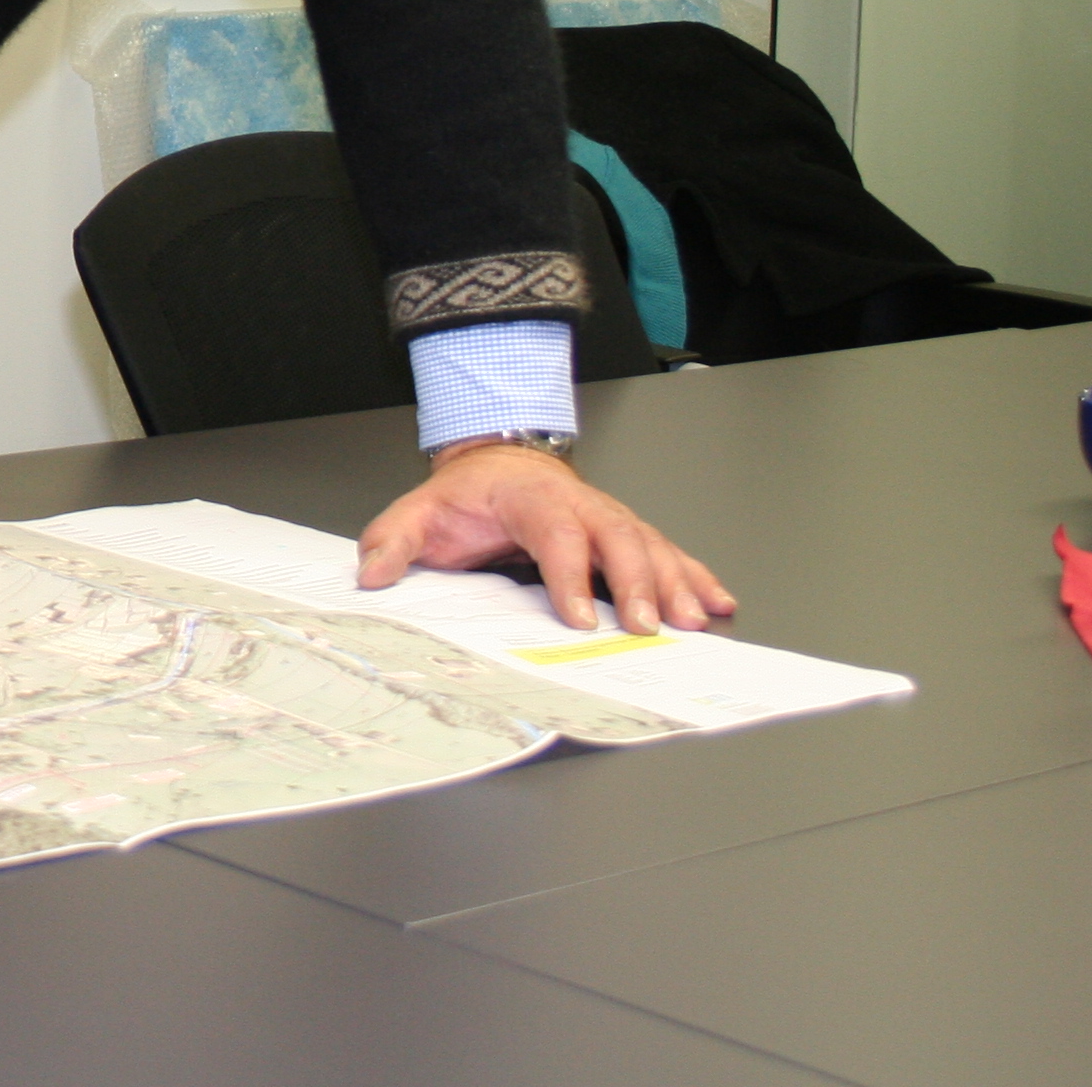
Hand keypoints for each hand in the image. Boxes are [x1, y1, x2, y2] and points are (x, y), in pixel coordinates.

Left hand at [355, 443, 735, 634]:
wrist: (497, 462)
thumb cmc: (465, 498)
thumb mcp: (418, 513)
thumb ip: (392, 541)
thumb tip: (372, 573)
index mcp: (529, 498)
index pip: (554, 533)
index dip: (569, 574)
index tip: (578, 617)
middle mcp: (580, 504)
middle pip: (617, 537)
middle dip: (636, 583)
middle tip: (648, 629)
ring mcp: (609, 517)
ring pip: (651, 545)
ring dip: (675, 584)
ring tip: (694, 622)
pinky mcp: (627, 534)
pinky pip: (668, 552)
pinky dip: (696, 577)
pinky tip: (719, 603)